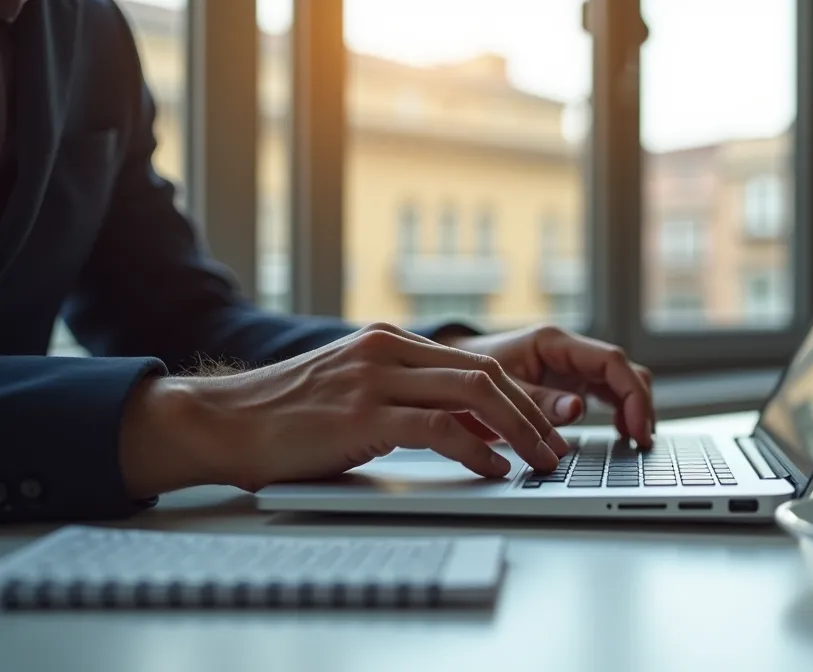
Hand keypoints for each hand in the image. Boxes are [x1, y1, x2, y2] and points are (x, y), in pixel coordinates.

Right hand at [118, 323, 570, 497]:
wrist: (221, 421)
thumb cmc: (287, 417)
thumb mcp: (357, 397)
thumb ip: (411, 403)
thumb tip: (473, 431)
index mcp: (389, 342)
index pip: (476, 362)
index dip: (520, 397)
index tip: (544, 427)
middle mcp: (387, 351)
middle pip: (486, 374)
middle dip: (531, 414)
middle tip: (556, 448)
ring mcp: (375, 379)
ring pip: (473, 394)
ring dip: (518, 430)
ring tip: (539, 461)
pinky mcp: (361, 415)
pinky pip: (439, 429)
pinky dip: (477, 450)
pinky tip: (494, 468)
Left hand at [440, 325, 654, 444]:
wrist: (448, 372)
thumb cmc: (467, 373)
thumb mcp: (497, 389)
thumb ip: (536, 400)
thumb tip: (576, 409)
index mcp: (554, 342)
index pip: (611, 361)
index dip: (631, 394)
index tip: (636, 426)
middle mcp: (569, 351)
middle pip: (624, 372)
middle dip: (640, 404)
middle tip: (643, 440)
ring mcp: (572, 368)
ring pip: (621, 383)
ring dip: (634, 410)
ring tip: (636, 442)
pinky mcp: (570, 384)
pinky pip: (607, 395)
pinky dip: (619, 413)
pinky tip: (621, 436)